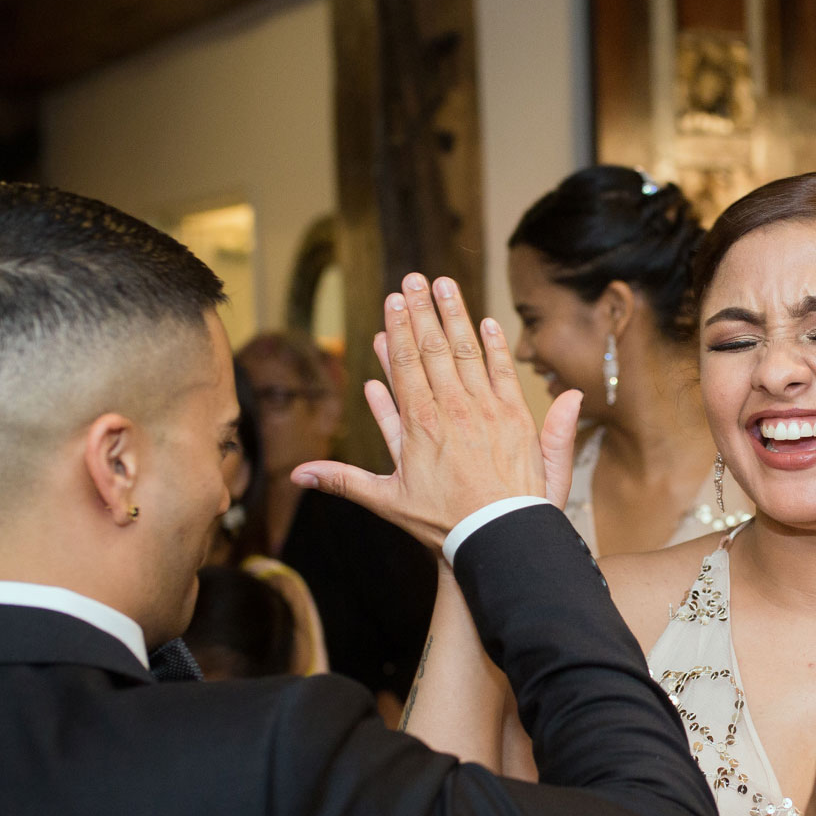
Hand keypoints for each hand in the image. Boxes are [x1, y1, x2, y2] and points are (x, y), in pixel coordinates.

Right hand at [293, 273, 582, 549]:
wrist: (498, 537)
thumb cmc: (443, 524)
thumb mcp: (387, 502)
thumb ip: (344, 480)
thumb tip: (298, 474)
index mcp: (420, 424)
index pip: (405, 364)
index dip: (398, 328)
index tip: (393, 299)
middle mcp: (453, 409)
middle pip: (434, 349)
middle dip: (422, 311)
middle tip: (414, 278)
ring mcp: (487, 410)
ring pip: (469, 353)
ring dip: (456, 316)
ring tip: (445, 285)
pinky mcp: (517, 419)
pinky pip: (504, 374)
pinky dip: (496, 347)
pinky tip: (488, 323)